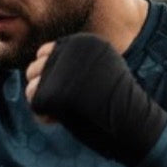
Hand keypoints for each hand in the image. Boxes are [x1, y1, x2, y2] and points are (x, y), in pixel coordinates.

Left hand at [25, 33, 166, 166]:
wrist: (135, 125)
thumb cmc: (118, 104)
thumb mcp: (101, 71)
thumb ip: (74, 64)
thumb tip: (38, 62)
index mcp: (83, 41)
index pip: (46, 53)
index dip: (54, 76)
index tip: (73, 92)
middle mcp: (71, 49)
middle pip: (35, 68)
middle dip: (44, 89)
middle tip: (66, 106)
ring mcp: (62, 70)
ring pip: (31, 86)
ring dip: (43, 103)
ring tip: (63, 113)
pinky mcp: (55, 92)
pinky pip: (35, 105)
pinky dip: (45, 117)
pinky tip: (61, 120)